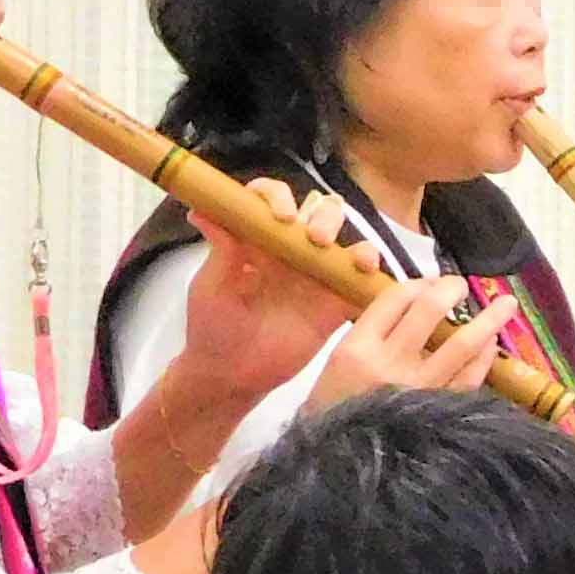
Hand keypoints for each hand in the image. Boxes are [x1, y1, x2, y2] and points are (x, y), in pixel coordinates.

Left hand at [170, 177, 376, 401]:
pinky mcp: (334, 305)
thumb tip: (204, 209)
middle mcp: (290, 252)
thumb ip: (220, 249)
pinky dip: (371, 272)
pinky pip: (359, 283)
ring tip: (351, 258)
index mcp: (259, 241)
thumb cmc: (213, 327)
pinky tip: (368, 272)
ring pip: (346, 242)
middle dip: (325, 216)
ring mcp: (315, 278)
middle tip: (315, 238)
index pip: (271, 201)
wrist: (232, 375)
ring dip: (353, 240)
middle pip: (319, 213)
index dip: (279, 198)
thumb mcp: (210, 285)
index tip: (281, 216)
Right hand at [308, 274, 526, 414]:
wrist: (340, 462)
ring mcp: (420, 389)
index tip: (430, 282)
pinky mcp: (441, 412)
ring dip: (489, 319)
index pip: (394, 299)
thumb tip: (414, 304)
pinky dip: (486, 357)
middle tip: (461, 285)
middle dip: (451, 289)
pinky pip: (471, 377)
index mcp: (356, 349)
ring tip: (507, 303)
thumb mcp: (338, 367)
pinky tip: (491, 345)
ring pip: (463, 344)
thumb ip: (370, 335)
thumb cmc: (335, 411)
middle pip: (429, 311)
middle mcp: (389, 364)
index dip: (418, 283)